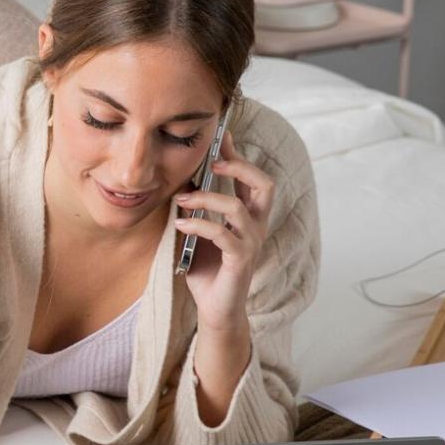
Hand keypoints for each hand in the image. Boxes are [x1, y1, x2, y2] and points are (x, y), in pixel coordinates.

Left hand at [174, 129, 274, 332]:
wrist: (213, 309)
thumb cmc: (207, 270)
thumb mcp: (196, 232)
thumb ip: (195, 208)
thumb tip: (183, 180)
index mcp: (249, 217)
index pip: (252, 178)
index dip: (238, 155)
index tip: (221, 135)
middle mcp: (256, 226)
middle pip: (264, 184)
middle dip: (240, 166)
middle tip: (213, 162)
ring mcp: (251, 243)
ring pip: (238, 207)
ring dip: (206, 198)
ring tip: (182, 199)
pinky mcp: (241, 260)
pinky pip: (222, 234)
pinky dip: (199, 224)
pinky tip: (180, 225)